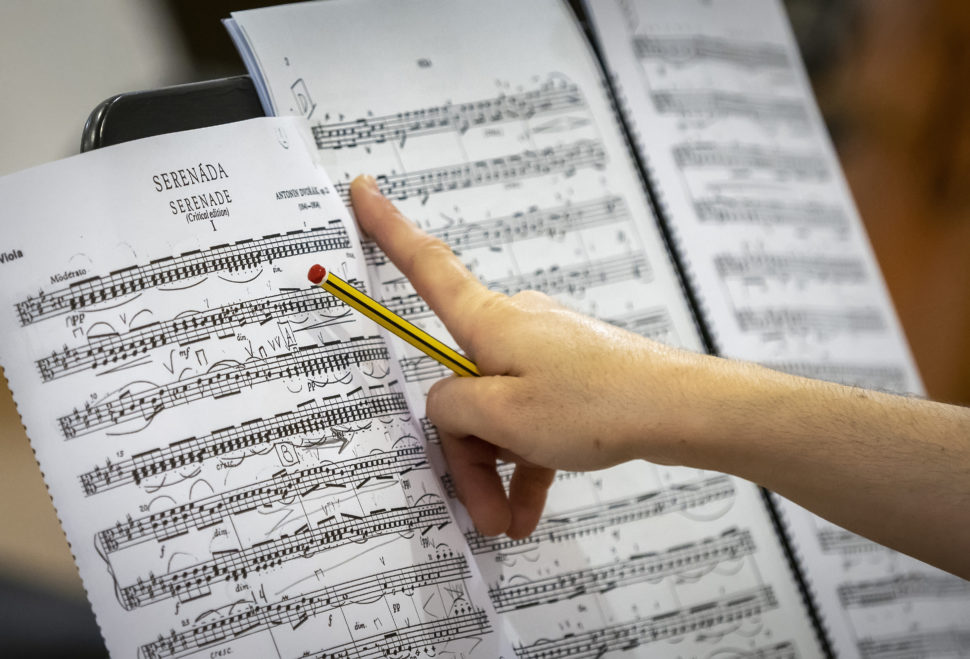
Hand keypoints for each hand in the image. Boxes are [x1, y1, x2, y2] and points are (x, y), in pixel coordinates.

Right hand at [349, 176, 708, 538]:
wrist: (679, 410)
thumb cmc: (599, 404)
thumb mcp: (506, 418)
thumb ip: (454, 409)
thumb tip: (444, 404)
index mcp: (490, 323)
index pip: (426, 266)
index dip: (388, 228)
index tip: (363, 187)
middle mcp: (513, 328)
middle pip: (462, 384)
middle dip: (467, 452)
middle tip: (480, 510)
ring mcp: (543, 351)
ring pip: (498, 411)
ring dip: (498, 468)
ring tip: (507, 520)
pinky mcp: (568, 374)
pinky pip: (532, 418)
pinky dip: (528, 461)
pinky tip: (528, 508)